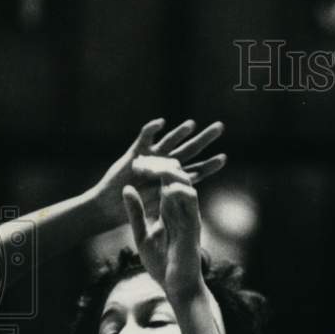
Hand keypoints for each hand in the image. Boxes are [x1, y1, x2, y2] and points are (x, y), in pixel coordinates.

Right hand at [92, 118, 225, 228]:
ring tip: (193, 124)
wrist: (110, 206)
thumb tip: (191, 189)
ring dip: (180, 133)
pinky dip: (152, 130)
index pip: (196, 170)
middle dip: (205, 139)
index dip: (209, 165)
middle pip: (189, 150)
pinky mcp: (135, 153)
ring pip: (169, 141)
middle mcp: (165, 165)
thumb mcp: (160, 206)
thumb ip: (174, 195)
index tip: (224, 158)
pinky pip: (144, 138)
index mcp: (173, 179)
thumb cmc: (135, 210)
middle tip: (220, 127)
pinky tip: (161, 123)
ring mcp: (151, 158)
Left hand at [122, 158, 204, 304]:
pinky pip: (191, 199)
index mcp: (169, 210)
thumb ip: (136, 213)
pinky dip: (179, 189)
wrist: (177, 287)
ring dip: (167, 171)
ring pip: (184, 181)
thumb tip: (126, 189)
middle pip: (174, 175)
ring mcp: (188, 215)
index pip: (163, 180)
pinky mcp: (193, 224)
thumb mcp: (142, 235)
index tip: (134, 165)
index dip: (151, 168)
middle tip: (139, 163)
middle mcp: (180, 209)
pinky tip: (165, 187)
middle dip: (157, 164)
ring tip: (149, 169)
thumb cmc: (162, 265)